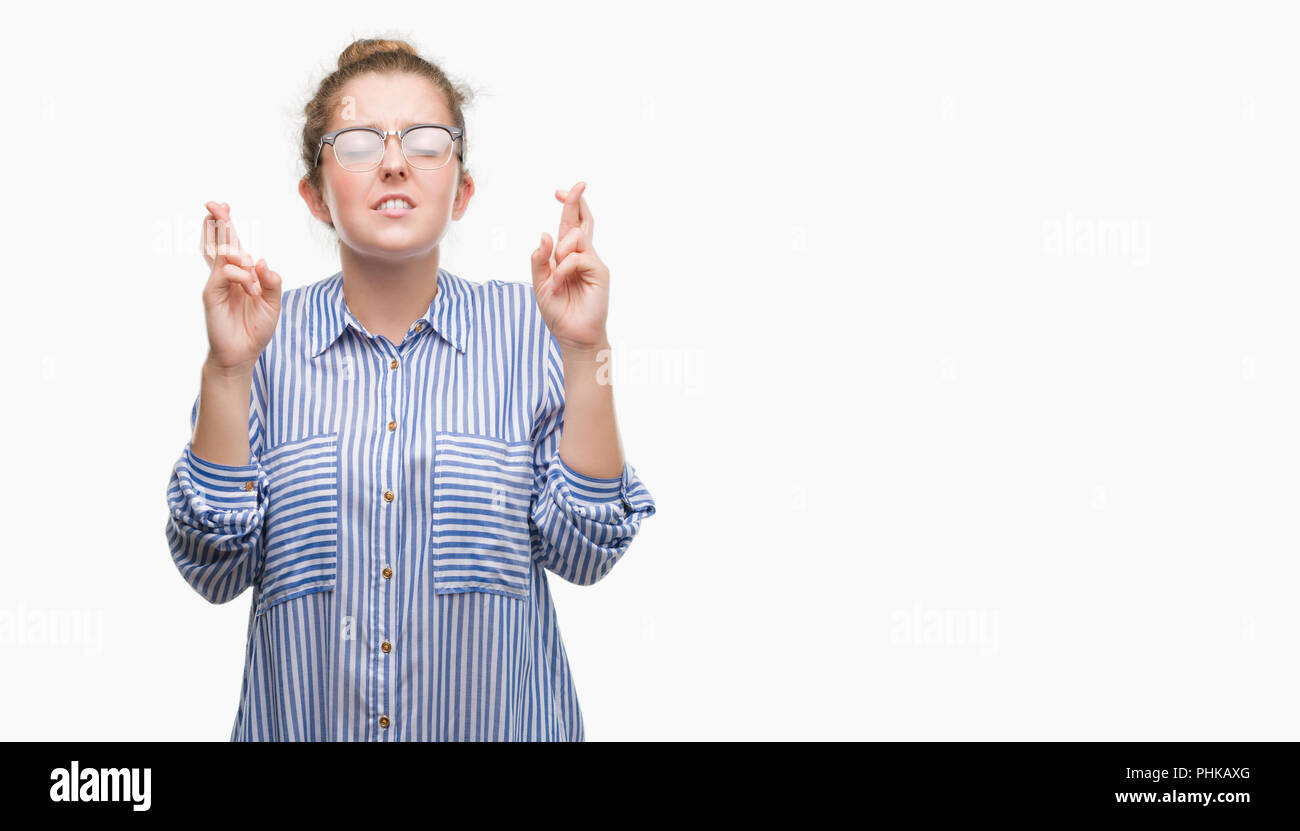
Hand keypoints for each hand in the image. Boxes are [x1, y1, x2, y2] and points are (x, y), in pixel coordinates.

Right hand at [200, 201, 282, 373]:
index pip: (232, 244)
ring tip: (246, 260)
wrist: (242, 353)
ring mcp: (217, 283)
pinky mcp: (212, 294)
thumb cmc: (255, 328)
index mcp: (241, 274)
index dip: (226, 225)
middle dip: (217, 221)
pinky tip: (250, 286)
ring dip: (234, 249)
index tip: (224, 206)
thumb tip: (262, 261)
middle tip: (214, 204)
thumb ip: (272, 282)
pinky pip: (223, 274)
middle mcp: (226, 275)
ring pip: (219, 254)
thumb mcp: (273, 304)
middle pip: (218, 242)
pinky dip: (239, 274)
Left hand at [529, 182, 610, 352]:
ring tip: (556, 276)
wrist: (573, 336)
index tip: (560, 191)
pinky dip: (564, 267)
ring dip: (560, 251)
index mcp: (567, 256)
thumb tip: (544, 235)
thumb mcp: (539, 284)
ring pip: (575, 237)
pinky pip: (578, 257)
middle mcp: (582, 255)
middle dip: (576, 200)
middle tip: (578, 184)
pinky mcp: (600, 272)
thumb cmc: (558, 312)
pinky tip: (560, 282)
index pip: (569, 225)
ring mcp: (592, 262)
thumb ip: (539, 260)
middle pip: (581, 220)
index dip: (568, 205)